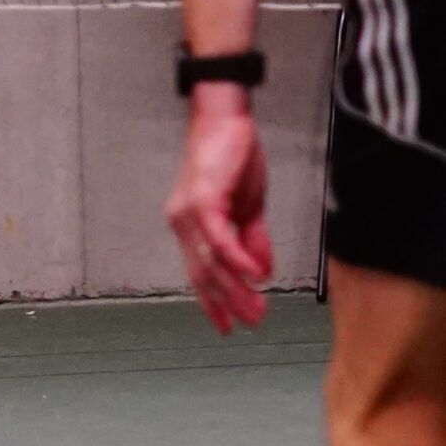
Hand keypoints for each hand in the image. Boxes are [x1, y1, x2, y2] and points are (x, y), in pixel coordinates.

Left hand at [167, 93, 271, 333]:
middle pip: (205, 273)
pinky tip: (255, 276)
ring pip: (211, 261)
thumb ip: (253, 240)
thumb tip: (263, 272)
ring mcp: (188, 211)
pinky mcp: (202, 198)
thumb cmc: (234, 158)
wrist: (228, 119)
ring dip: (237, 288)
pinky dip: (237, 258)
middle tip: (254, 322)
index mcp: (190, 227)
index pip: (199, 273)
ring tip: (259, 308)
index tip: (229, 326)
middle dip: (230, 302)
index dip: (213, 302)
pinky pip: (218, 238)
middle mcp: (182, 223)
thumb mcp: (249, 207)